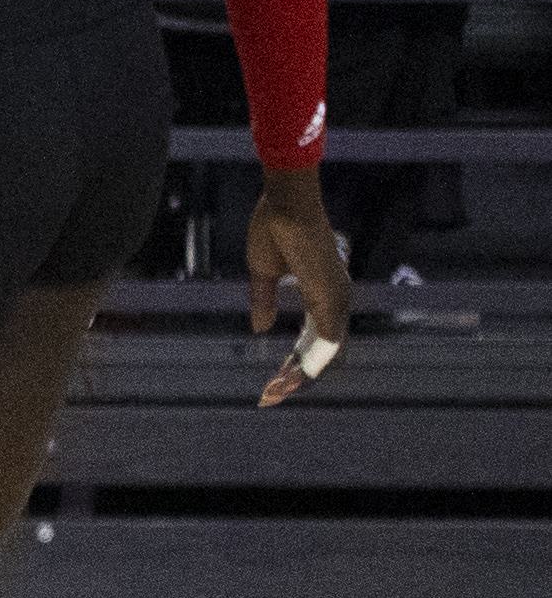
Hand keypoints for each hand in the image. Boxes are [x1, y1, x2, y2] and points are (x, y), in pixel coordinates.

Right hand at [246, 164, 351, 403]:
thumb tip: (261, 328)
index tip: (276, 377)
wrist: (286, 203)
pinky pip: (328, 339)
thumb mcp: (263, 272)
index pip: (313, 336)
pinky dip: (313, 361)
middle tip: (274, 393)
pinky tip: (297, 376)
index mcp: (320, 292)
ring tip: (279, 391)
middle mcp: (335, 298)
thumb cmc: (273, 228)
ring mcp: (337, 298)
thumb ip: (263, 301)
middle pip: (322, 349)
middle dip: (298, 374)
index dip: (295, 359)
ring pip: (327, 350)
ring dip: (304, 373)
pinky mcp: (331, 296)